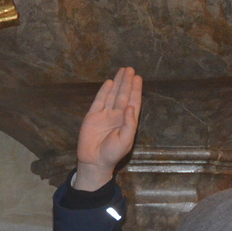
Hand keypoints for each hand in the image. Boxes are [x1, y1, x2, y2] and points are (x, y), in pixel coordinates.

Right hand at [74, 67, 142, 191]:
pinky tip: (109, 82)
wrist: (94, 161)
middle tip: (130, 69)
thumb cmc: (113, 153)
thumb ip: (129, 123)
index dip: (136, 90)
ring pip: (113, 95)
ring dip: (118, 83)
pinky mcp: (93, 116)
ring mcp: (105, 115)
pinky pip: (100, 100)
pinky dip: (104, 91)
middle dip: (127, 82)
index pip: (133, 102)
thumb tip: (130, 106)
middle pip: (123, 95)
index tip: (138, 78)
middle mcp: (117, 116)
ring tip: (122, 71)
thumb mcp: (126, 140)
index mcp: (127, 121)